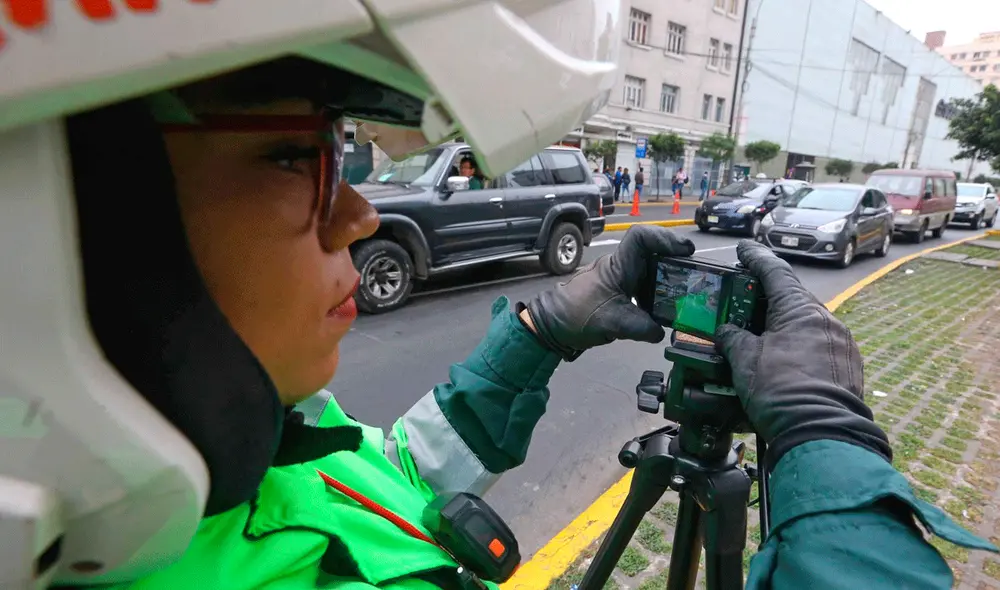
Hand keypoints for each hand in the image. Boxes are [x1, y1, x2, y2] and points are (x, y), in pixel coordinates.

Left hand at [520, 225, 694, 360]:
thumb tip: (662, 332)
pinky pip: (643, 284)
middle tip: (694, 269)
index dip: (664, 238)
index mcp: (617, 266)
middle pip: (651, 250)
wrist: (551, 325)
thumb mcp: (612, 324)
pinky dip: (658, 291)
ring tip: (687, 285)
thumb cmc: (575, 316)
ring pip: (648, 267)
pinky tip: (667, 305)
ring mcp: (619, 279)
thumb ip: (641, 328)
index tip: (685, 251)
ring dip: (668, 274)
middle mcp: (620, 267)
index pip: (640, 238)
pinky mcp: (618, 292)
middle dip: (674, 256)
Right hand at [715, 240, 890, 468]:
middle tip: (743, 303)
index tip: (743, 250)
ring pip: (806, 324)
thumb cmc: (781, 394)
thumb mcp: (744, 361)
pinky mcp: (848, 367)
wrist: (822, 436)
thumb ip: (733, 339)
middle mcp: (826, 321)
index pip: (775, 273)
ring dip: (782, 327)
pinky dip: (798, 347)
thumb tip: (727, 332)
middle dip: (765, 300)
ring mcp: (841, 344)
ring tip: (759, 339)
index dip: (755, 259)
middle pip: (791, 300)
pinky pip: (818, 346)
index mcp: (801, 311)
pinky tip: (782, 362)